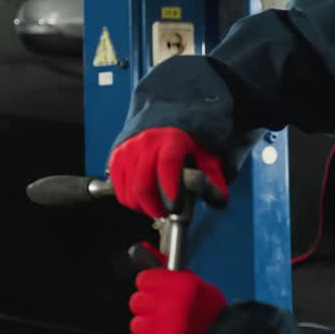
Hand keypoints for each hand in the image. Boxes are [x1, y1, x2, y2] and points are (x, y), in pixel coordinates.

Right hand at [107, 127, 227, 217]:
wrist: (161, 119)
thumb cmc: (185, 141)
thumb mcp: (205, 155)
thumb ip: (214, 179)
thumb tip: (218, 201)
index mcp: (172, 139)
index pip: (168, 164)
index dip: (170, 188)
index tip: (175, 207)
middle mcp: (145, 142)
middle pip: (142, 184)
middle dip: (154, 208)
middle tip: (165, 214)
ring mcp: (127, 149)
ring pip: (128, 190)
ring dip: (141, 207)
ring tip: (154, 207)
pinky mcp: (116, 156)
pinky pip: (118, 187)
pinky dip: (129, 199)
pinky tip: (141, 199)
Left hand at [130, 267, 225, 333]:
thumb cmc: (208, 312)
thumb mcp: (192, 281)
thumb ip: (164, 264)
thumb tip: (141, 246)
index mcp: (182, 286)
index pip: (143, 280)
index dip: (150, 286)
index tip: (159, 292)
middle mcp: (172, 306)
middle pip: (137, 302)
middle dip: (148, 307)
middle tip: (164, 312)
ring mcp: (166, 330)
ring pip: (138, 325)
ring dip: (149, 328)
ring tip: (167, 329)